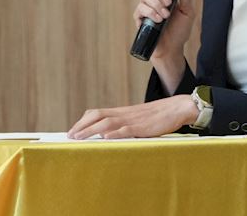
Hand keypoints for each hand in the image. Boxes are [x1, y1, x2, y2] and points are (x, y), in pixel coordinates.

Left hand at [66, 94, 197, 139]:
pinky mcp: (143, 127)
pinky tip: (105, 138)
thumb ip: (123, 124)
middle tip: (70, 136)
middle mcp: (123, 114)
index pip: (97, 113)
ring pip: (107, 123)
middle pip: (97, 116)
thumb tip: (108, 135)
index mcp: (121, 111)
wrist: (176, 108)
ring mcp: (132, 120)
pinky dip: (115, 133)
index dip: (83, 121)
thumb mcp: (136, 118)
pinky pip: (126, 130)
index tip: (73, 130)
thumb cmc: (157, 116)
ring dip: (91, 131)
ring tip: (79, 138)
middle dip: (82, 126)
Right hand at [137, 0, 194, 59]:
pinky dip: (150, 13)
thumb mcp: (187, 12)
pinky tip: (158, 20)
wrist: (172, 48)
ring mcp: (145, 6)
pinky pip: (140, 8)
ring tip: (165, 15)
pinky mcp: (139, 17)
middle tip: (168, 2)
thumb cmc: (180, 30)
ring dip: (157, 5)